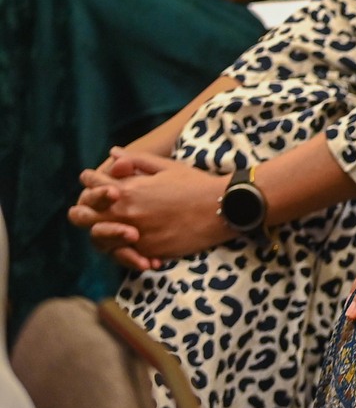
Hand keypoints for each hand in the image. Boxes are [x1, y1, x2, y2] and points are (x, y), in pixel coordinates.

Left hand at [70, 150, 231, 263]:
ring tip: (106, 226)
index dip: (89, 179)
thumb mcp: (166, 166)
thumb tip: (113, 154)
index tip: (90, 178)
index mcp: (128, 190)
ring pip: (98, 238)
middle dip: (82, 209)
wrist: (222, 208)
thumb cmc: (196, 183)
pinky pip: (123, 253)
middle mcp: (126, 214)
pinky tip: (128, 241)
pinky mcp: (148, 251)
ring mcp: (135, 235)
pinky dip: (122, 248)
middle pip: (83, 216)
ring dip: (99, 230)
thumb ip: (136, 160)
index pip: (93, 184)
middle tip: (86, 207)